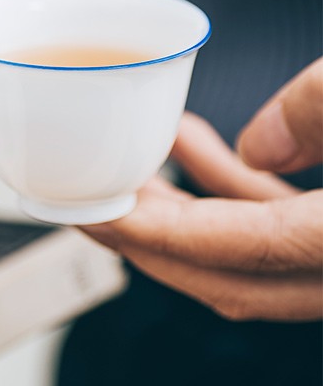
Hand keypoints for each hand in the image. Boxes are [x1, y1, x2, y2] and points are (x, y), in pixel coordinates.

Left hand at [84, 60, 322, 320]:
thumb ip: (320, 107)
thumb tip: (255, 144)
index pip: (242, 250)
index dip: (159, 234)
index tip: (97, 211)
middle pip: (232, 277)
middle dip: (150, 242)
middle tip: (85, 205)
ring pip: (254, 257)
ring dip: (185, 212)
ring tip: (131, 160)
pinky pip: (282, 231)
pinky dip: (233, 194)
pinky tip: (190, 145)